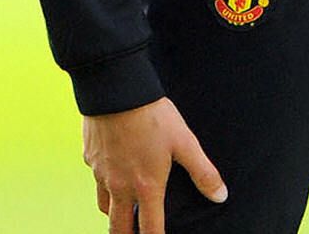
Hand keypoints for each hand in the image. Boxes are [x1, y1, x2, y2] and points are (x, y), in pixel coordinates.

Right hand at [84, 97, 226, 233]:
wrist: (114, 89)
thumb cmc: (151, 115)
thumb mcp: (184, 143)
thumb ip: (203, 172)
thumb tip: (220, 196)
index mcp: (145, 186)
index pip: (150, 229)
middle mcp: (120, 185)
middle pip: (118, 227)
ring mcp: (100, 172)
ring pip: (104, 205)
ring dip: (114, 213)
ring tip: (123, 211)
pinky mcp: (88, 156)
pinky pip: (95, 178)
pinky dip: (104, 184)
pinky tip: (112, 171)